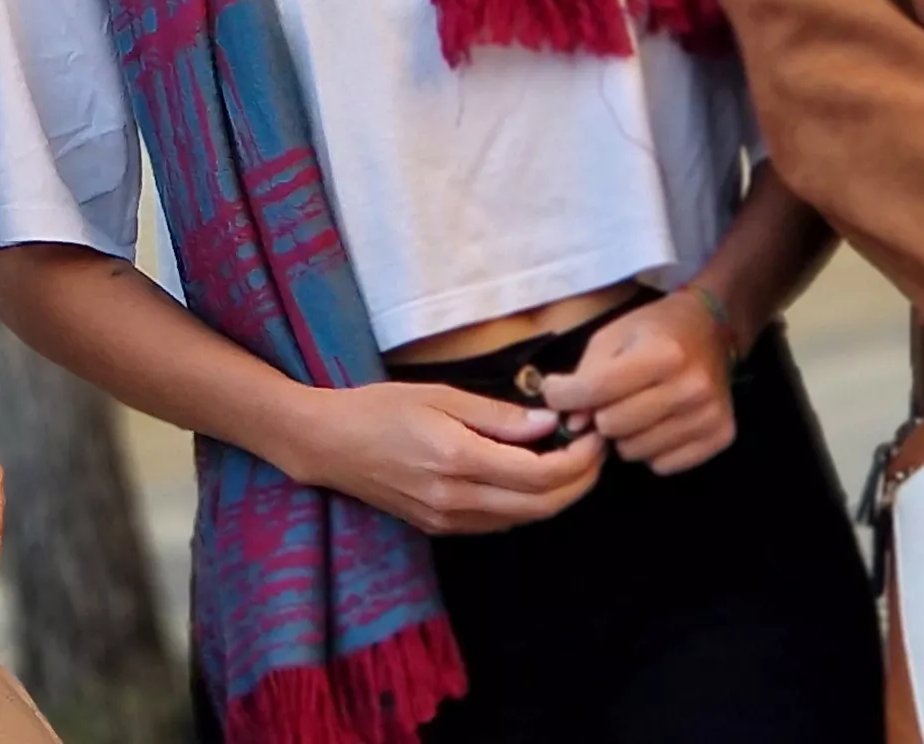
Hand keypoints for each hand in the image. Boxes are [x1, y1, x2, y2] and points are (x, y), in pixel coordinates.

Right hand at [271, 380, 603, 535]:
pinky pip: (500, 523)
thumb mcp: (437, 395)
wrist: (327, 445)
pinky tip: (532, 478)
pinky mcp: (441, 528)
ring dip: (559, 495)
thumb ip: (496, 415)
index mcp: (457, 458)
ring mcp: (448, 519)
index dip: (579, 458)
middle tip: (596, 449)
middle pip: (542, 505)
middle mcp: (456, 498)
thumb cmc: (378, 408)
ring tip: (572, 461)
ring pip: (525, 519)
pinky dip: (528, 504)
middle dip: (581, 480)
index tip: (594, 432)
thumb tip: (549, 425)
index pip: (540, 473)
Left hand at [539, 291, 738, 473]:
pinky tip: (659, 423)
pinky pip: (662, 465)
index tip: (557, 391)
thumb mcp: (611, 337)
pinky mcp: (720, 436)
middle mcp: (691, 387)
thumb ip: (585, 376)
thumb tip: (573, 423)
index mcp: (663, 353)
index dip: (563, 394)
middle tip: (609, 399)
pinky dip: (651, 449)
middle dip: (599, 414)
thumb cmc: (653, 331)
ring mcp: (709, 415)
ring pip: (634, 450)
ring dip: (625, 434)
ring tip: (635, 409)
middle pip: (613, 425)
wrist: (711, 329)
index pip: (595, 390)